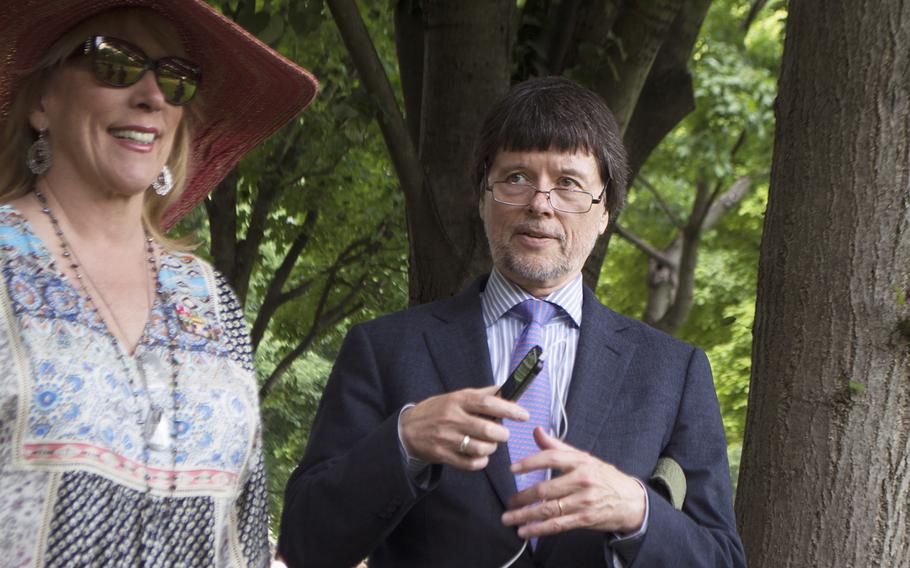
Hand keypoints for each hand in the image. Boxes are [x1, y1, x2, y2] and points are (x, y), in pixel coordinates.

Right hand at [399, 385, 528, 470]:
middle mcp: (452, 418)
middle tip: (503, 434)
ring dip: (491, 448)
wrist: (407, 429)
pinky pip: (470, 464)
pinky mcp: (443, 455)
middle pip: (487, 429)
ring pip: (480, 448)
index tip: (524, 415)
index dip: (509, 409)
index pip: (488, 403)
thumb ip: (481, 394)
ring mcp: (447, 438)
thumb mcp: (456, 396)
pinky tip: (480, 456)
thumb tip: (506, 389)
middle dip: (502, 434)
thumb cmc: (437, 410)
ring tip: (489, 444)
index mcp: (458, 400)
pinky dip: (481, 462)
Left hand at [501, 428, 645, 537]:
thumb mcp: (583, 458)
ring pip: (548, 508)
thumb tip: (536, 431)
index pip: (551, 458)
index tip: (512, 468)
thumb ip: (557, 446)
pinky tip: (525, 530)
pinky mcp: (585, 518)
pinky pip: (557, 525)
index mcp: (580, 461)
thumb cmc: (604, 477)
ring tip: (509, 518)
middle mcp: (582, 480)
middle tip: (508, 501)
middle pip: (545, 488)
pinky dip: (539, 529)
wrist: (631, 501)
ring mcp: (584, 501)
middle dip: (522, 496)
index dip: (530, 462)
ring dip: (525, 515)